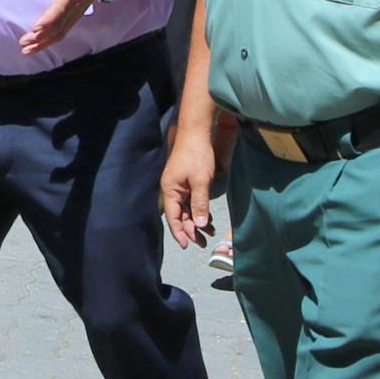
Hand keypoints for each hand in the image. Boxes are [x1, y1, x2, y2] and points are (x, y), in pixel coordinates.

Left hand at [16, 0, 116, 58]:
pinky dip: (52, 39)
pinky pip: (64, 30)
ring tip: (28, 50)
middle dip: (40, 37)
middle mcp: (74, 4)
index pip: (58, 7)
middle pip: (58, 25)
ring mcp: (77, 12)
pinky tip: (40, 45)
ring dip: (44, 42)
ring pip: (60, 31)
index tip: (36, 28)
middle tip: (24, 44)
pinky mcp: (77, 15)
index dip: (48, 19)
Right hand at [161, 122, 221, 249]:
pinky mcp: (186, 182)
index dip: (180, 232)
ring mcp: (179, 186)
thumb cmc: (196, 155)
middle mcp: (172, 190)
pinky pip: (191, 201)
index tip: (187, 246)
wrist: (196, 133)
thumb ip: (200, 203)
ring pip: (186, 210)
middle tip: (203, 243)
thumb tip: (200, 225)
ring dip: (197, 222)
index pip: (173, 217)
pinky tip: (209, 219)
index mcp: (170, 190)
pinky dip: (199, 211)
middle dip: (191, 230)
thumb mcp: (200, 181)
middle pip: (179, 216)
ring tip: (209, 234)